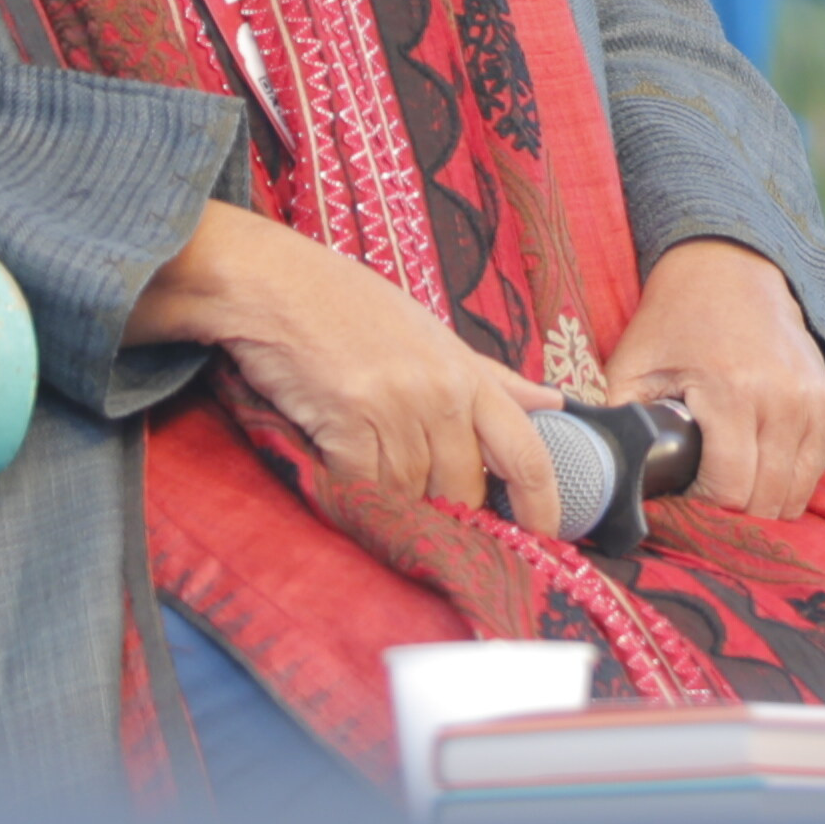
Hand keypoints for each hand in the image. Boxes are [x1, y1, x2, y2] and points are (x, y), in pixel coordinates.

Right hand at [135, 203, 562, 525]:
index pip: (525, 452)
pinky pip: (364, 487)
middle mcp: (439, 391)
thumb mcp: (429, 333)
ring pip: (410, 493)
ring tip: (364, 465)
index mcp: (466, 371)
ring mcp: (395, 406)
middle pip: (462, 487)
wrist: (272, 285)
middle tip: (418, 502)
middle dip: (443, 507)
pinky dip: (353, 492)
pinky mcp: (347, 421)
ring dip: (390, 498)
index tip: (543, 538)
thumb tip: (552, 402)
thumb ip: (489, 376)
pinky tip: (338, 465)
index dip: (541, 505)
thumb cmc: (346, 306)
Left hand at [609, 236, 824, 518]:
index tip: (679, 496)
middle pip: (766, 501)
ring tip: (729, 489)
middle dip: (731, 513)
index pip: (730, 490)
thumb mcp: (631, 366)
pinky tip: (758, 472)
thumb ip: (619, 423)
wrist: (730, 268)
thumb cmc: (674, 319)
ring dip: (763, 504)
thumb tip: (607, 479)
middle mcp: (783, 400)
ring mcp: (814, 402)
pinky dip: (788, 483)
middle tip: (702, 498)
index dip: (701, 507)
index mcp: (732, 391)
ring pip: (796, 494)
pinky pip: (815, 470)